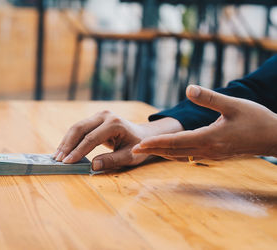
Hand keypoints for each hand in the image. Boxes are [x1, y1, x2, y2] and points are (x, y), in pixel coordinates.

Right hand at [53, 111, 182, 170]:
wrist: (142, 135)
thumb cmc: (137, 147)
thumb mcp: (129, 156)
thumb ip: (111, 160)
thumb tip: (93, 166)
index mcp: (114, 124)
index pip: (91, 138)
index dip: (78, 151)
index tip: (68, 162)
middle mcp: (105, 116)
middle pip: (79, 128)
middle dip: (67, 145)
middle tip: (58, 159)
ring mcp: (98, 115)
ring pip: (76, 127)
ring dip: (66, 142)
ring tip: (57, 156)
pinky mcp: (94, 119)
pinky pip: (79, 128)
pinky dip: (70, 139)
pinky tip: (63, 150)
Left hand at [132, 85, 276, 159]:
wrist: (276, 137)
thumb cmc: (257, 119)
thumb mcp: (233, 104)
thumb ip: (209, 98)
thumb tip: (188, 88)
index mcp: (208, 138)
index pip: (174, 142)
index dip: (154, 144)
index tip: (137, 145)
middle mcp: (207, 150)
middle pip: (173, 152)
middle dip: (153, 150)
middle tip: (133, 150)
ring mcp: (211, 155)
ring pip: (181, 156)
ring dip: (163, 153)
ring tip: (146, 150)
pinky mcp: (216, 155)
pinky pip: (190, 156)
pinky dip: (176, 154)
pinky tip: (170, 151)